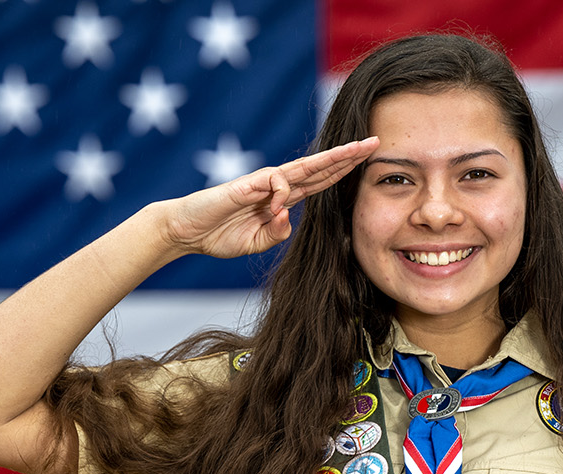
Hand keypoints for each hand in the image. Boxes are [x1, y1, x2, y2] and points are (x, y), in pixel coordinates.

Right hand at [159, 137, 379, 258]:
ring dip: (332, 157)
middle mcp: (277, 186)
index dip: (344, 171)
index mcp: (283, 200)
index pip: (321, 181)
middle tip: (375, 141)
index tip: (368, 161)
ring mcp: (263, 182)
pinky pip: (275, 181)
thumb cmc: (219, 235)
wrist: (187, 231)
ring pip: (305, 166)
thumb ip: (276, 233)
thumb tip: (286, 219)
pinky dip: (281, 194)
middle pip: (321, 167)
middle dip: (348, 155)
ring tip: (356, 150)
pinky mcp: (247, 183)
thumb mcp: (256, 243)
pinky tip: (274, 208)